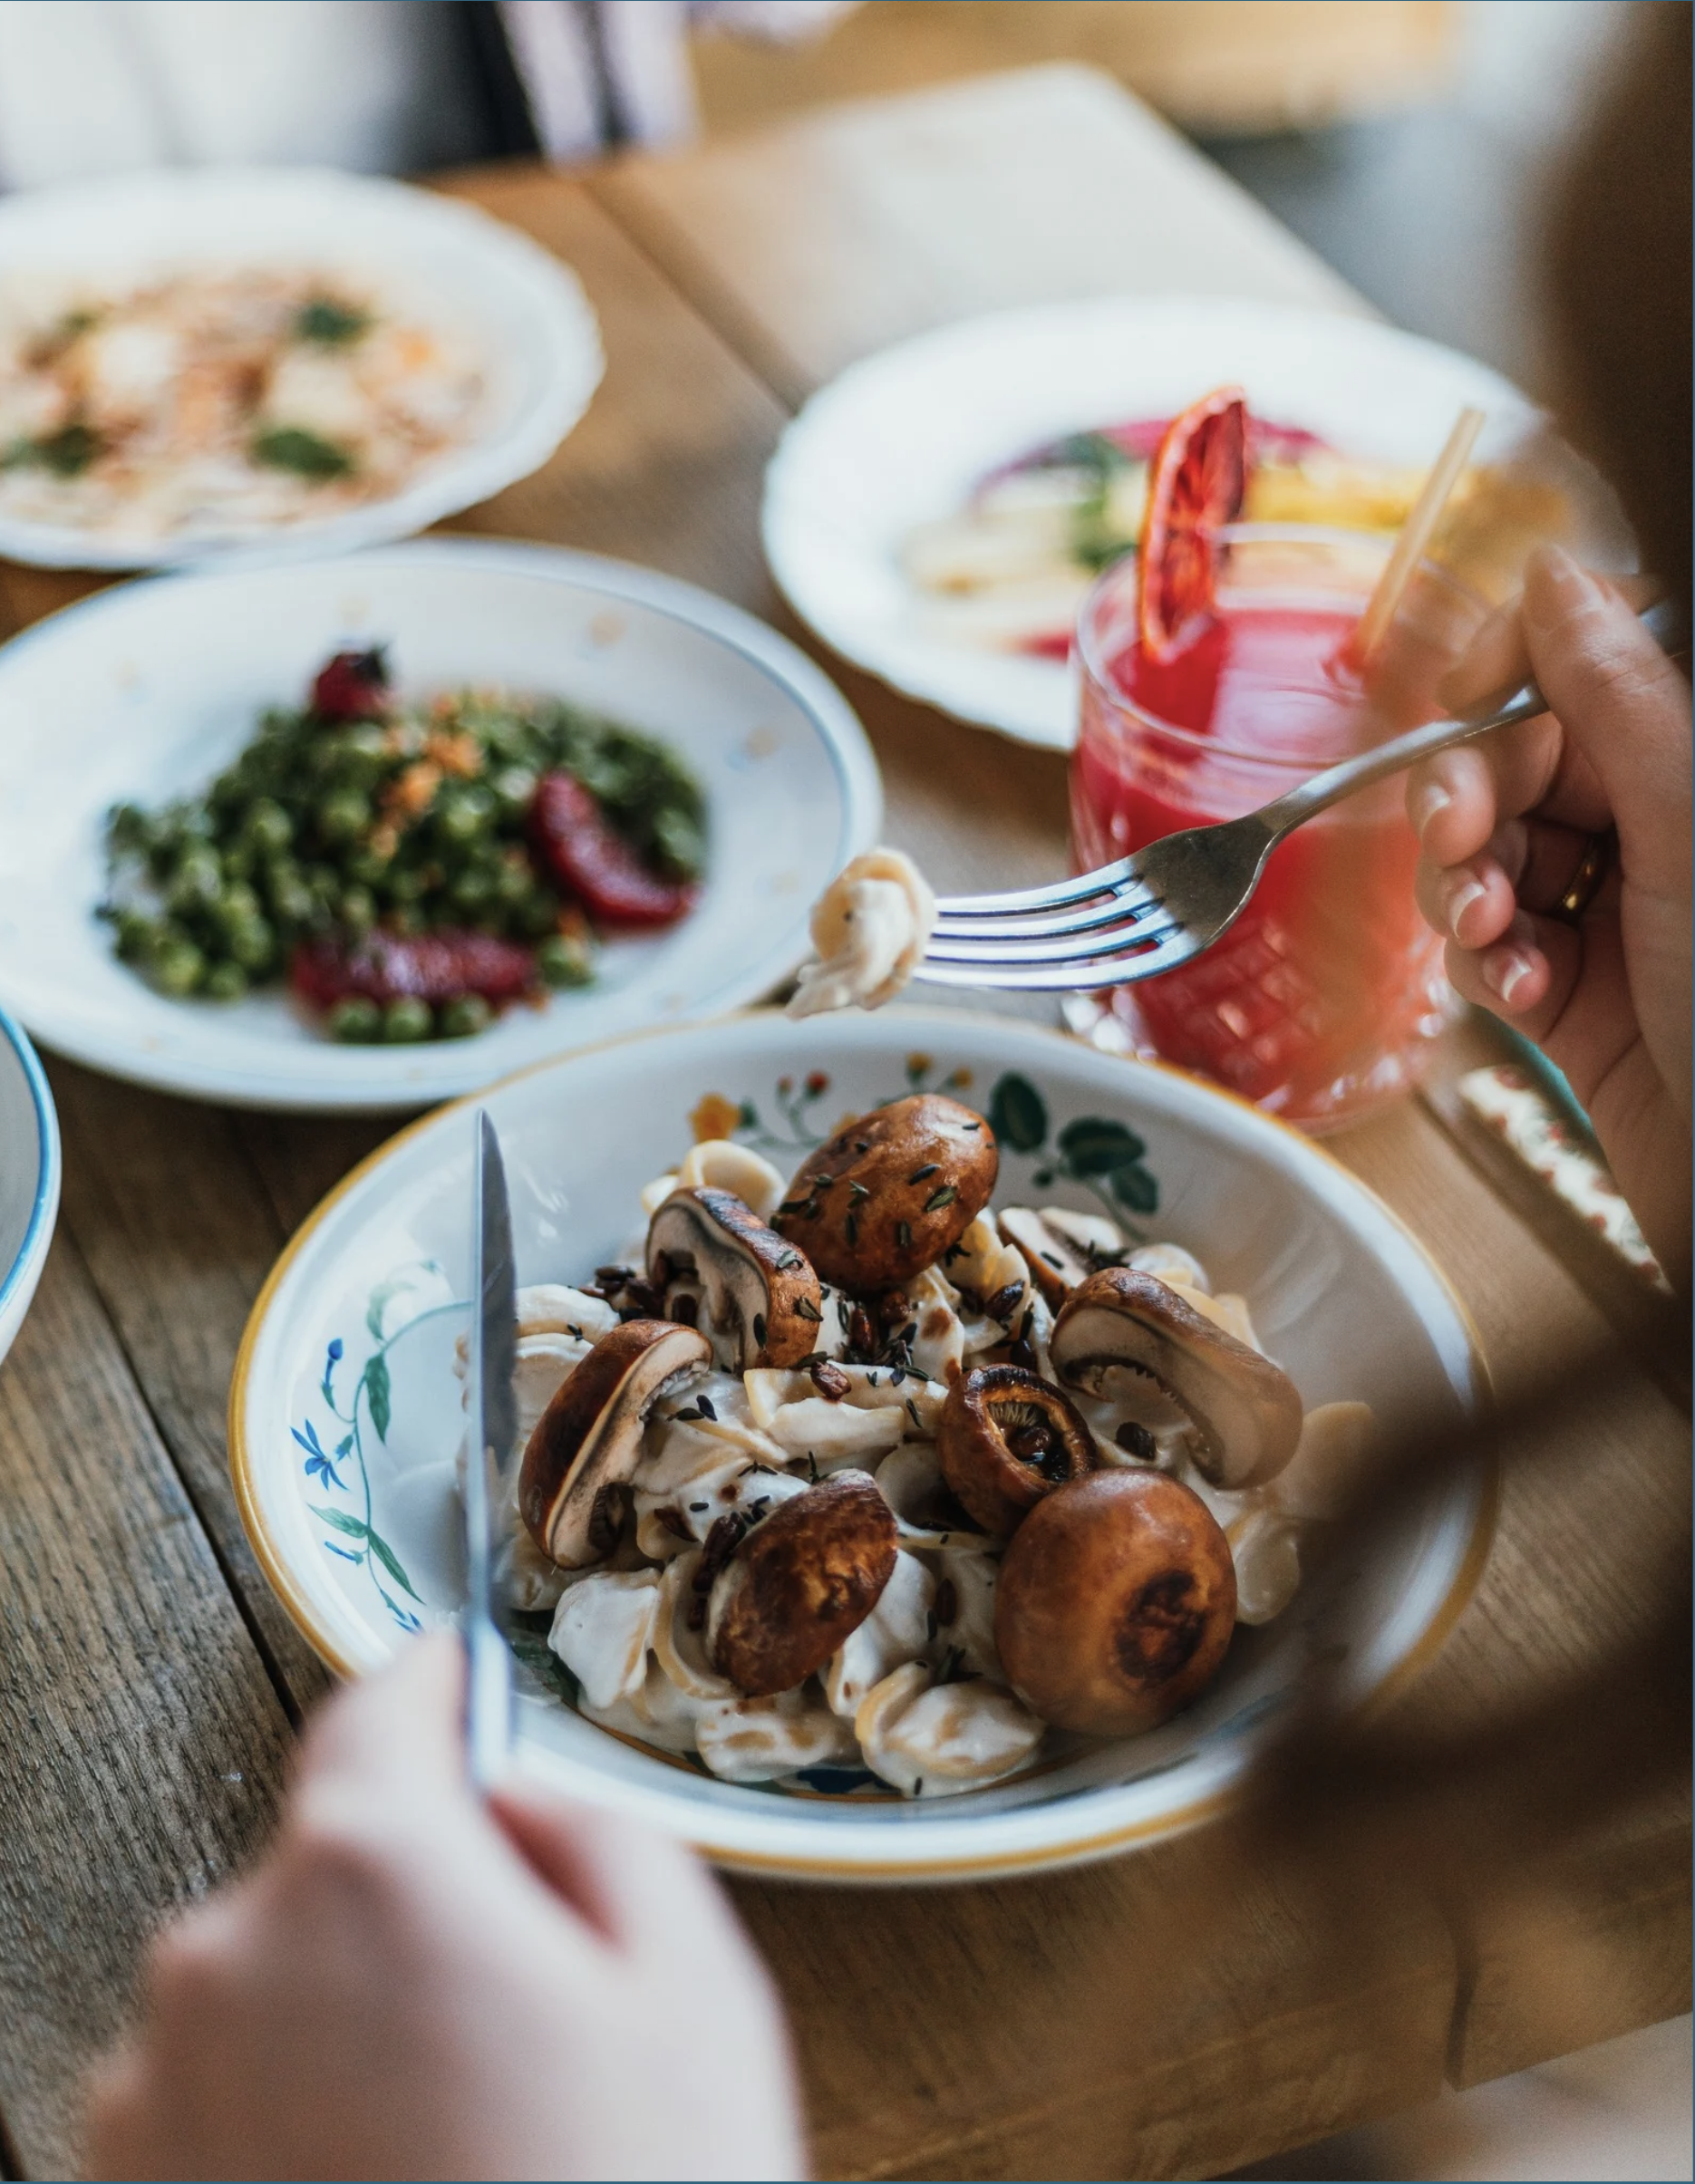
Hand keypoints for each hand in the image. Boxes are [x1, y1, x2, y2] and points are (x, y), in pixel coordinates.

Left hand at [85, 1636, 802, 2181]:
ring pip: (271, 1977)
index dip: (435, 1686)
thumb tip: (514, 1790)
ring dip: (345, 2010)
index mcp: (372, 1866)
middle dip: (417, 1891)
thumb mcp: (690, 1985)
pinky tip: (388, 2179)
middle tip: (524, 2004)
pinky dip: (288, 2107)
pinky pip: (216, 2088)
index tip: (453, 1676)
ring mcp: (158, 2084)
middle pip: (332, 1852)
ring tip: (458, 2129)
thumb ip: (593, 1827)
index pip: (383, 1704)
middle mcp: (228, 1952)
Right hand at [1407, 545, 1691, 1287]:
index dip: (1511, 667)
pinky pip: (1485, 945)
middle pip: (1516, 755)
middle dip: (1468, 794)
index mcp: (1690, 759)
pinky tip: (1521, 993)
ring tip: (1491, 935)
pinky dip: (1484, 964)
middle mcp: (1658, 819)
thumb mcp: (1690, 822)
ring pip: (1484, 852)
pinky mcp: (1570, 989)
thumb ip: (1619, 695)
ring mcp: (1614, 905)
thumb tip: (1555, 575)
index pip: (1585, 656)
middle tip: (1460, 836)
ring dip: (1464, 890)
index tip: (1464, 697)